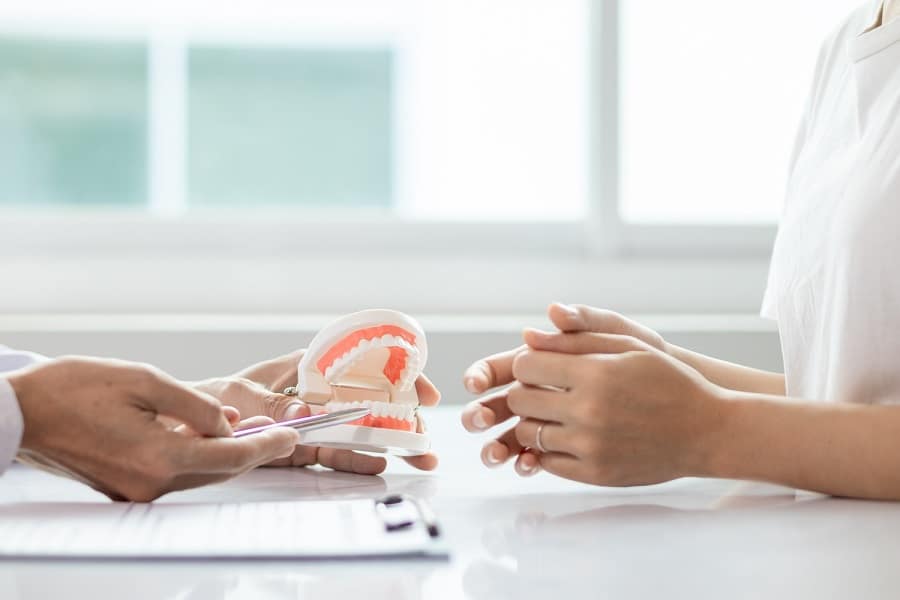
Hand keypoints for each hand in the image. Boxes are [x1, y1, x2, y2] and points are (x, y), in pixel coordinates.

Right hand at [9, 357, 298, 501]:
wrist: (19, 412)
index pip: (232, 457)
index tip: (290, 434)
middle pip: (220, 470)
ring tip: (247, 426)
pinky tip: (207, 433)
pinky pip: (175, 473)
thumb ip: (194, 406)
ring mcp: (135, 490)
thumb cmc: (74, 388)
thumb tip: (226, 423)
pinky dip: (197, 455)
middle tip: (280, 429)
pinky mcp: (125, 487)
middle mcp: (150, 483)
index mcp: (158, 456)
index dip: (267, 445)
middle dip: (253, 449)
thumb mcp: (145, 380)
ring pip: (199, 473)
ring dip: (225, 451)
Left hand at [199, 349, 441, 472]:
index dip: (398, 373)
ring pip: (360, 430)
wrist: (184, 429)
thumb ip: (274, 405)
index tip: (420, 391)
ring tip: (421, 459)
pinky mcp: (304, 448)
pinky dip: (357, 462)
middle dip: (402, 416)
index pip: (363, 362)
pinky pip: (336, 454)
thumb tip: (304, 412)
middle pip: (370, 400)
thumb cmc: (213, 398)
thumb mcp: (242, 395)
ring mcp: (313, 422)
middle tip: (425, 434)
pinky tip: (381, 467)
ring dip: (390, 444)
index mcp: (309, 366)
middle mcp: (317, 392)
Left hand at [462, 305, 725, 484]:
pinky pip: (546, 463)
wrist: (706, 431)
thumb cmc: (668, 380)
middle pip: (519, 401)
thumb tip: (528, 336)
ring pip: (528, 434)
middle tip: (544, 390)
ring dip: (535, 421)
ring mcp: (590, 447)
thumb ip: (575, 340)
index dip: (529, 363)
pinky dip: (548, 449)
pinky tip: (566, 435)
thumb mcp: (628, 346)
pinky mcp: (595, 474)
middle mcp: (588, 412)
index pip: (526, 367)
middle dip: (525, 391)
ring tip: (556, 413)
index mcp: (595, 374)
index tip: (542, 365)